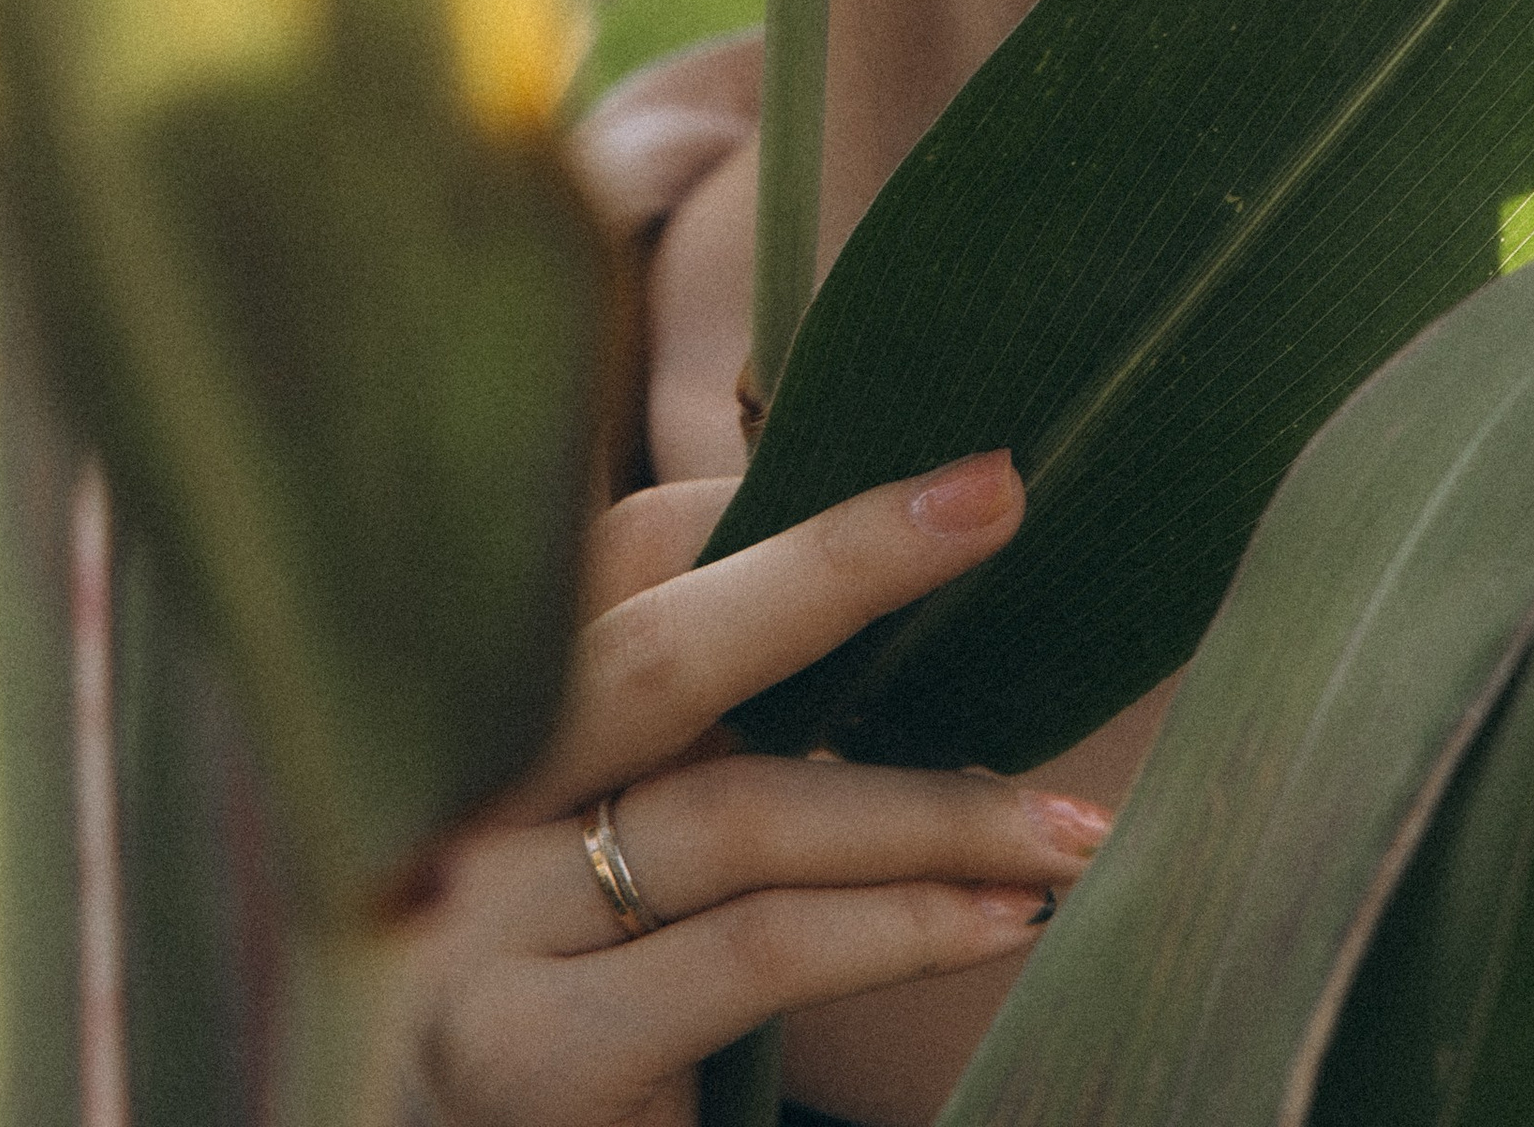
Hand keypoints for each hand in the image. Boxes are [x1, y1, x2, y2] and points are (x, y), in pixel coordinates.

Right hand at [404, 452, 1107, 1126]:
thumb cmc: (601, 1002)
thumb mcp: (630, 835)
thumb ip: (713, 725)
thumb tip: (920, 593)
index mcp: (491, 710)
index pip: (628, 551)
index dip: (776, 503)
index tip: (943, 480)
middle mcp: (458, 795)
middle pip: (664, 647)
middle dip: (843, 561)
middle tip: (1000, 495)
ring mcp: (474, 924)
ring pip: (742, 810)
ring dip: (938, 810)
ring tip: (1075, 827)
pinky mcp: (524, 1053)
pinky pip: (756, 948)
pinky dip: (901, 925)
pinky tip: (1006, 919)